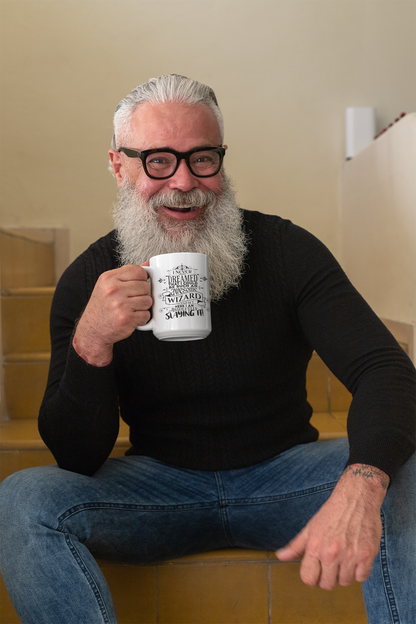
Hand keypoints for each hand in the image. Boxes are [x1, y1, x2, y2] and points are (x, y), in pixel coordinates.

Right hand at [73, 264, 151, 365]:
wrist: (91, 330)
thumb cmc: (102, 307)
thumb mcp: (108, 285)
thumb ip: (127, 275)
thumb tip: (149, 265)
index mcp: (108, 278)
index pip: (138, 270)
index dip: (141, 278)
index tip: (136, 285)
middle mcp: (113, 290)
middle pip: (145, 286)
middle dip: (141, 294)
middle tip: (130, 300)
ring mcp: (120, 304)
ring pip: (148, 300)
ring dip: (142, 307)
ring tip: (130, 309)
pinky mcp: (127, 318)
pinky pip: (146, 315)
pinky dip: (141, 318)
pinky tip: (131, 318)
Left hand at [275, 464, 388, 589]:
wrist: (356, 498)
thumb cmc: (332, 512)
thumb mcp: (310, 527)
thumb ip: (295, 545)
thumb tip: (280, 556)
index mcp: (315, 547)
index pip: (308, 579)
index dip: (312, 577)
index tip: (318, 571)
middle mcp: (331, 554)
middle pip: (327, 584)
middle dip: (328, 577)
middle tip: (332, 564)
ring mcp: (350, 556)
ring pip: (345, 582)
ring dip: (344, 574)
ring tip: (345, 557)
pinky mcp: (367, 556)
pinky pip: (362, 578)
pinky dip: (360, 571)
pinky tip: (356, 558)